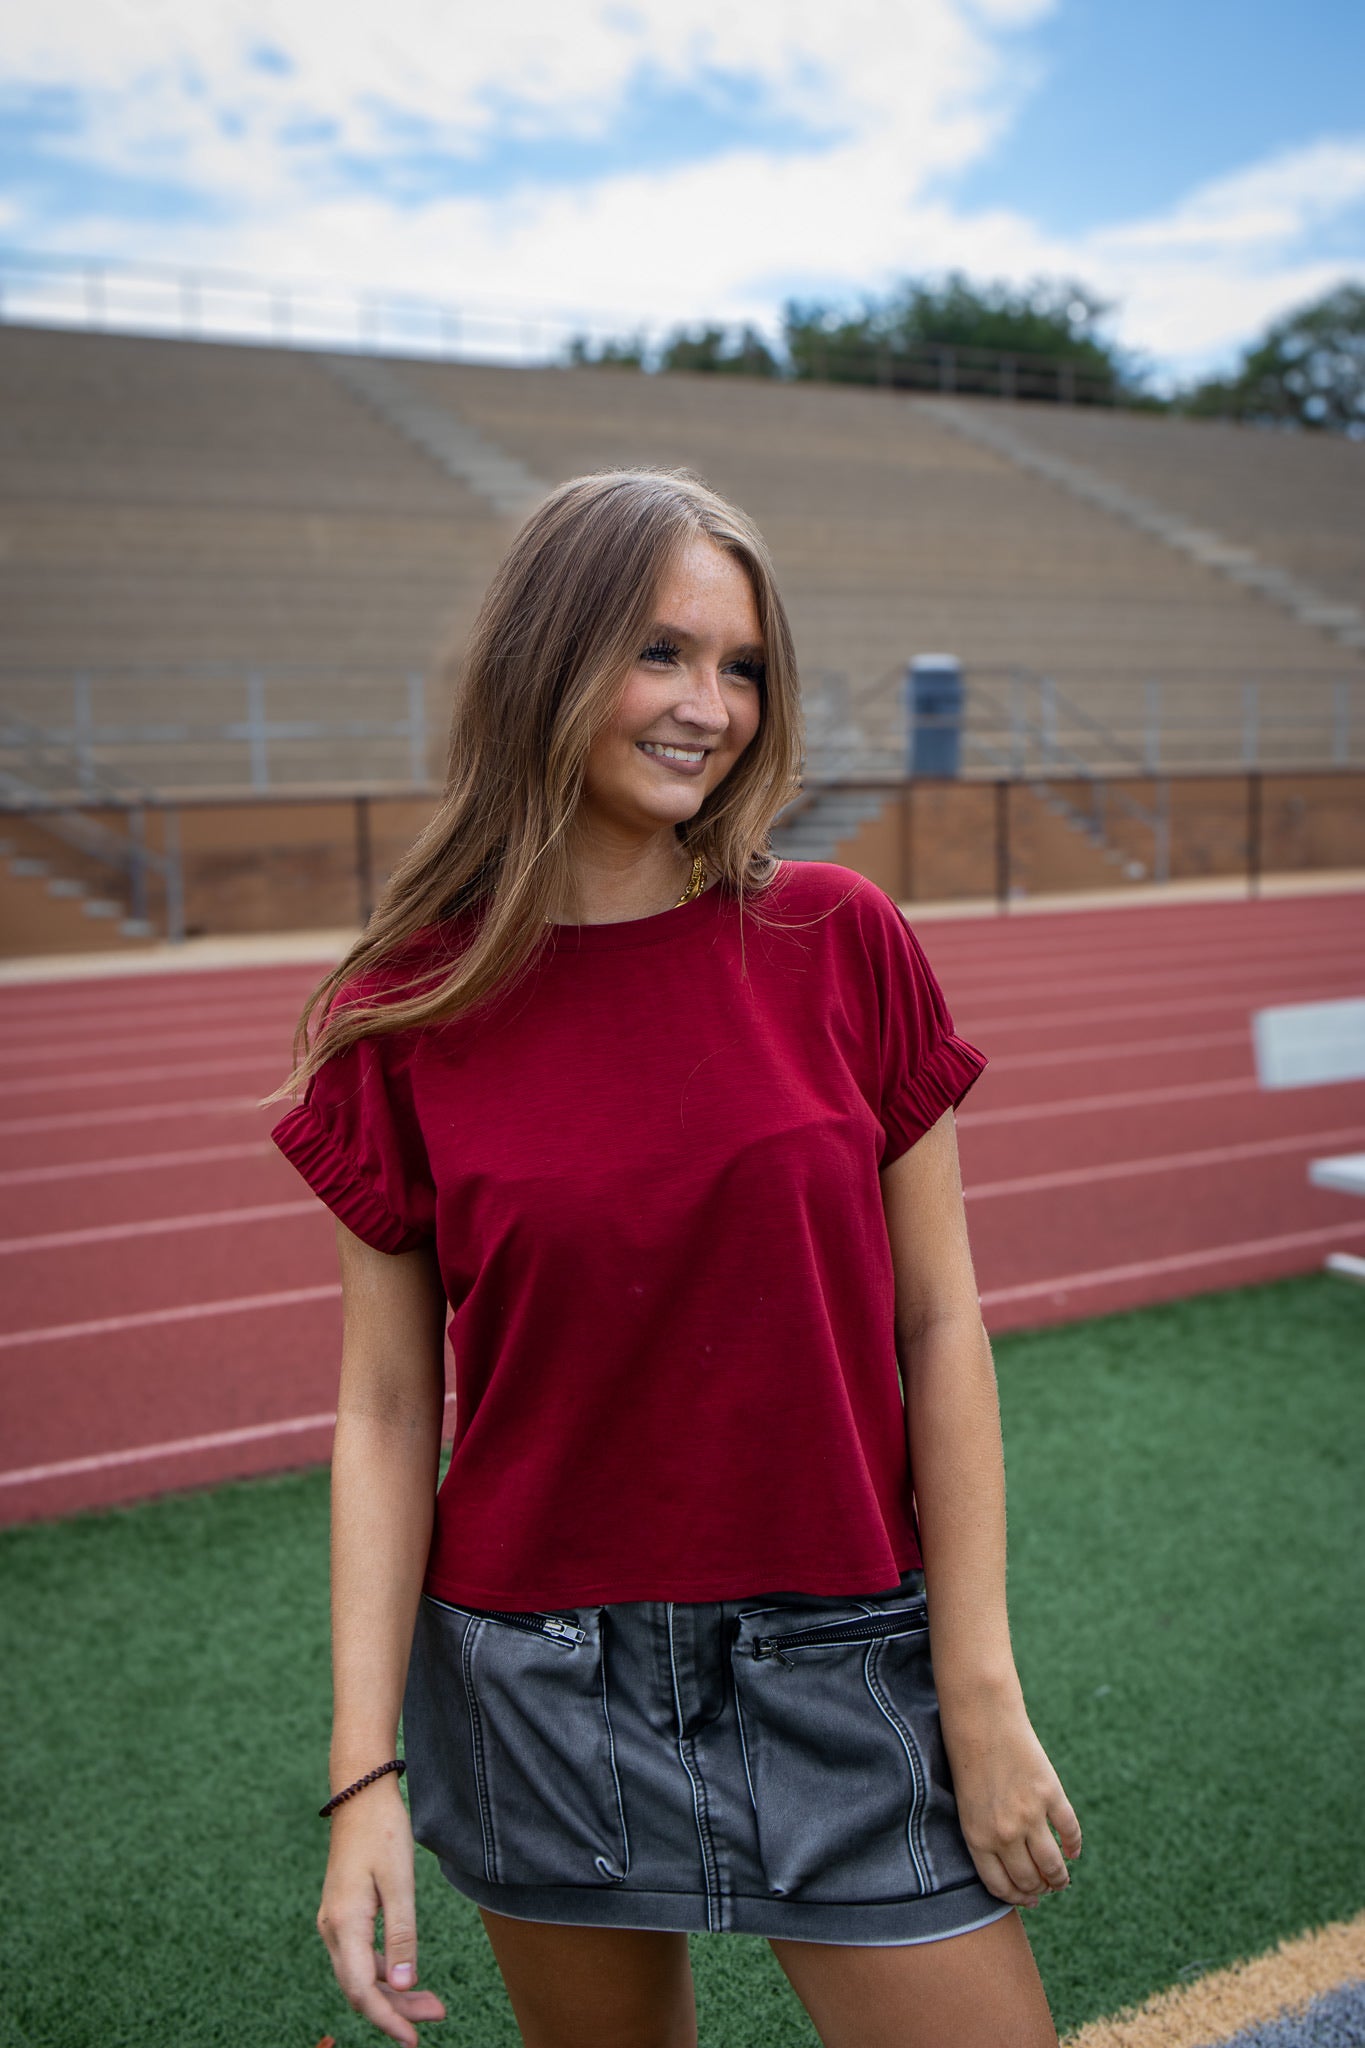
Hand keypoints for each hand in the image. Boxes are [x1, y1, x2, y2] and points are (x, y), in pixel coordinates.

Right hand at [317, 1783, 446, 2045]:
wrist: (360, 1795)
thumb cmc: (383, 1832)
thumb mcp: (400, 1883)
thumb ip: (401, 1937)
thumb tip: (403, 1987)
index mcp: (344, 1924)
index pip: (361, 1990)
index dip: (387, 2019)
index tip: (413, 2039)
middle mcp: (333, 1928)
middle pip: (360, 1987)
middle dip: (396, 2009)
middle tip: (436, 2016)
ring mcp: (335, 1921)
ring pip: (360, 1974)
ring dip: (392, 1992)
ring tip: (431, 2003)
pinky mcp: (343, 1914)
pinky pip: (359, 1956)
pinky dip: (383, 1971)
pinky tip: (406, 1976)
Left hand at [940, 1698, 1081, 1910]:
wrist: (981, 1717)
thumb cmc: (967, 1758)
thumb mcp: (967, 1804)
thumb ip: (986, 1835)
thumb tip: (1011, 1864)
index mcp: (977, 1837)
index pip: (1000, 1886)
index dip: (1017, 1898)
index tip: (1028, 1900)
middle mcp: (1004, 1832)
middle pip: (1030, 1880)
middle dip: (1040, 1890)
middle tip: (1047, 1889)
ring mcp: (1029, 1814)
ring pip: (1052, 1865)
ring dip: (1060, 1878)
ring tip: (1062, 1879)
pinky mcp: (1051, 1794)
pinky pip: (1070, 1831)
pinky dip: (1074, 1845)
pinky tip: (1073, 1851)